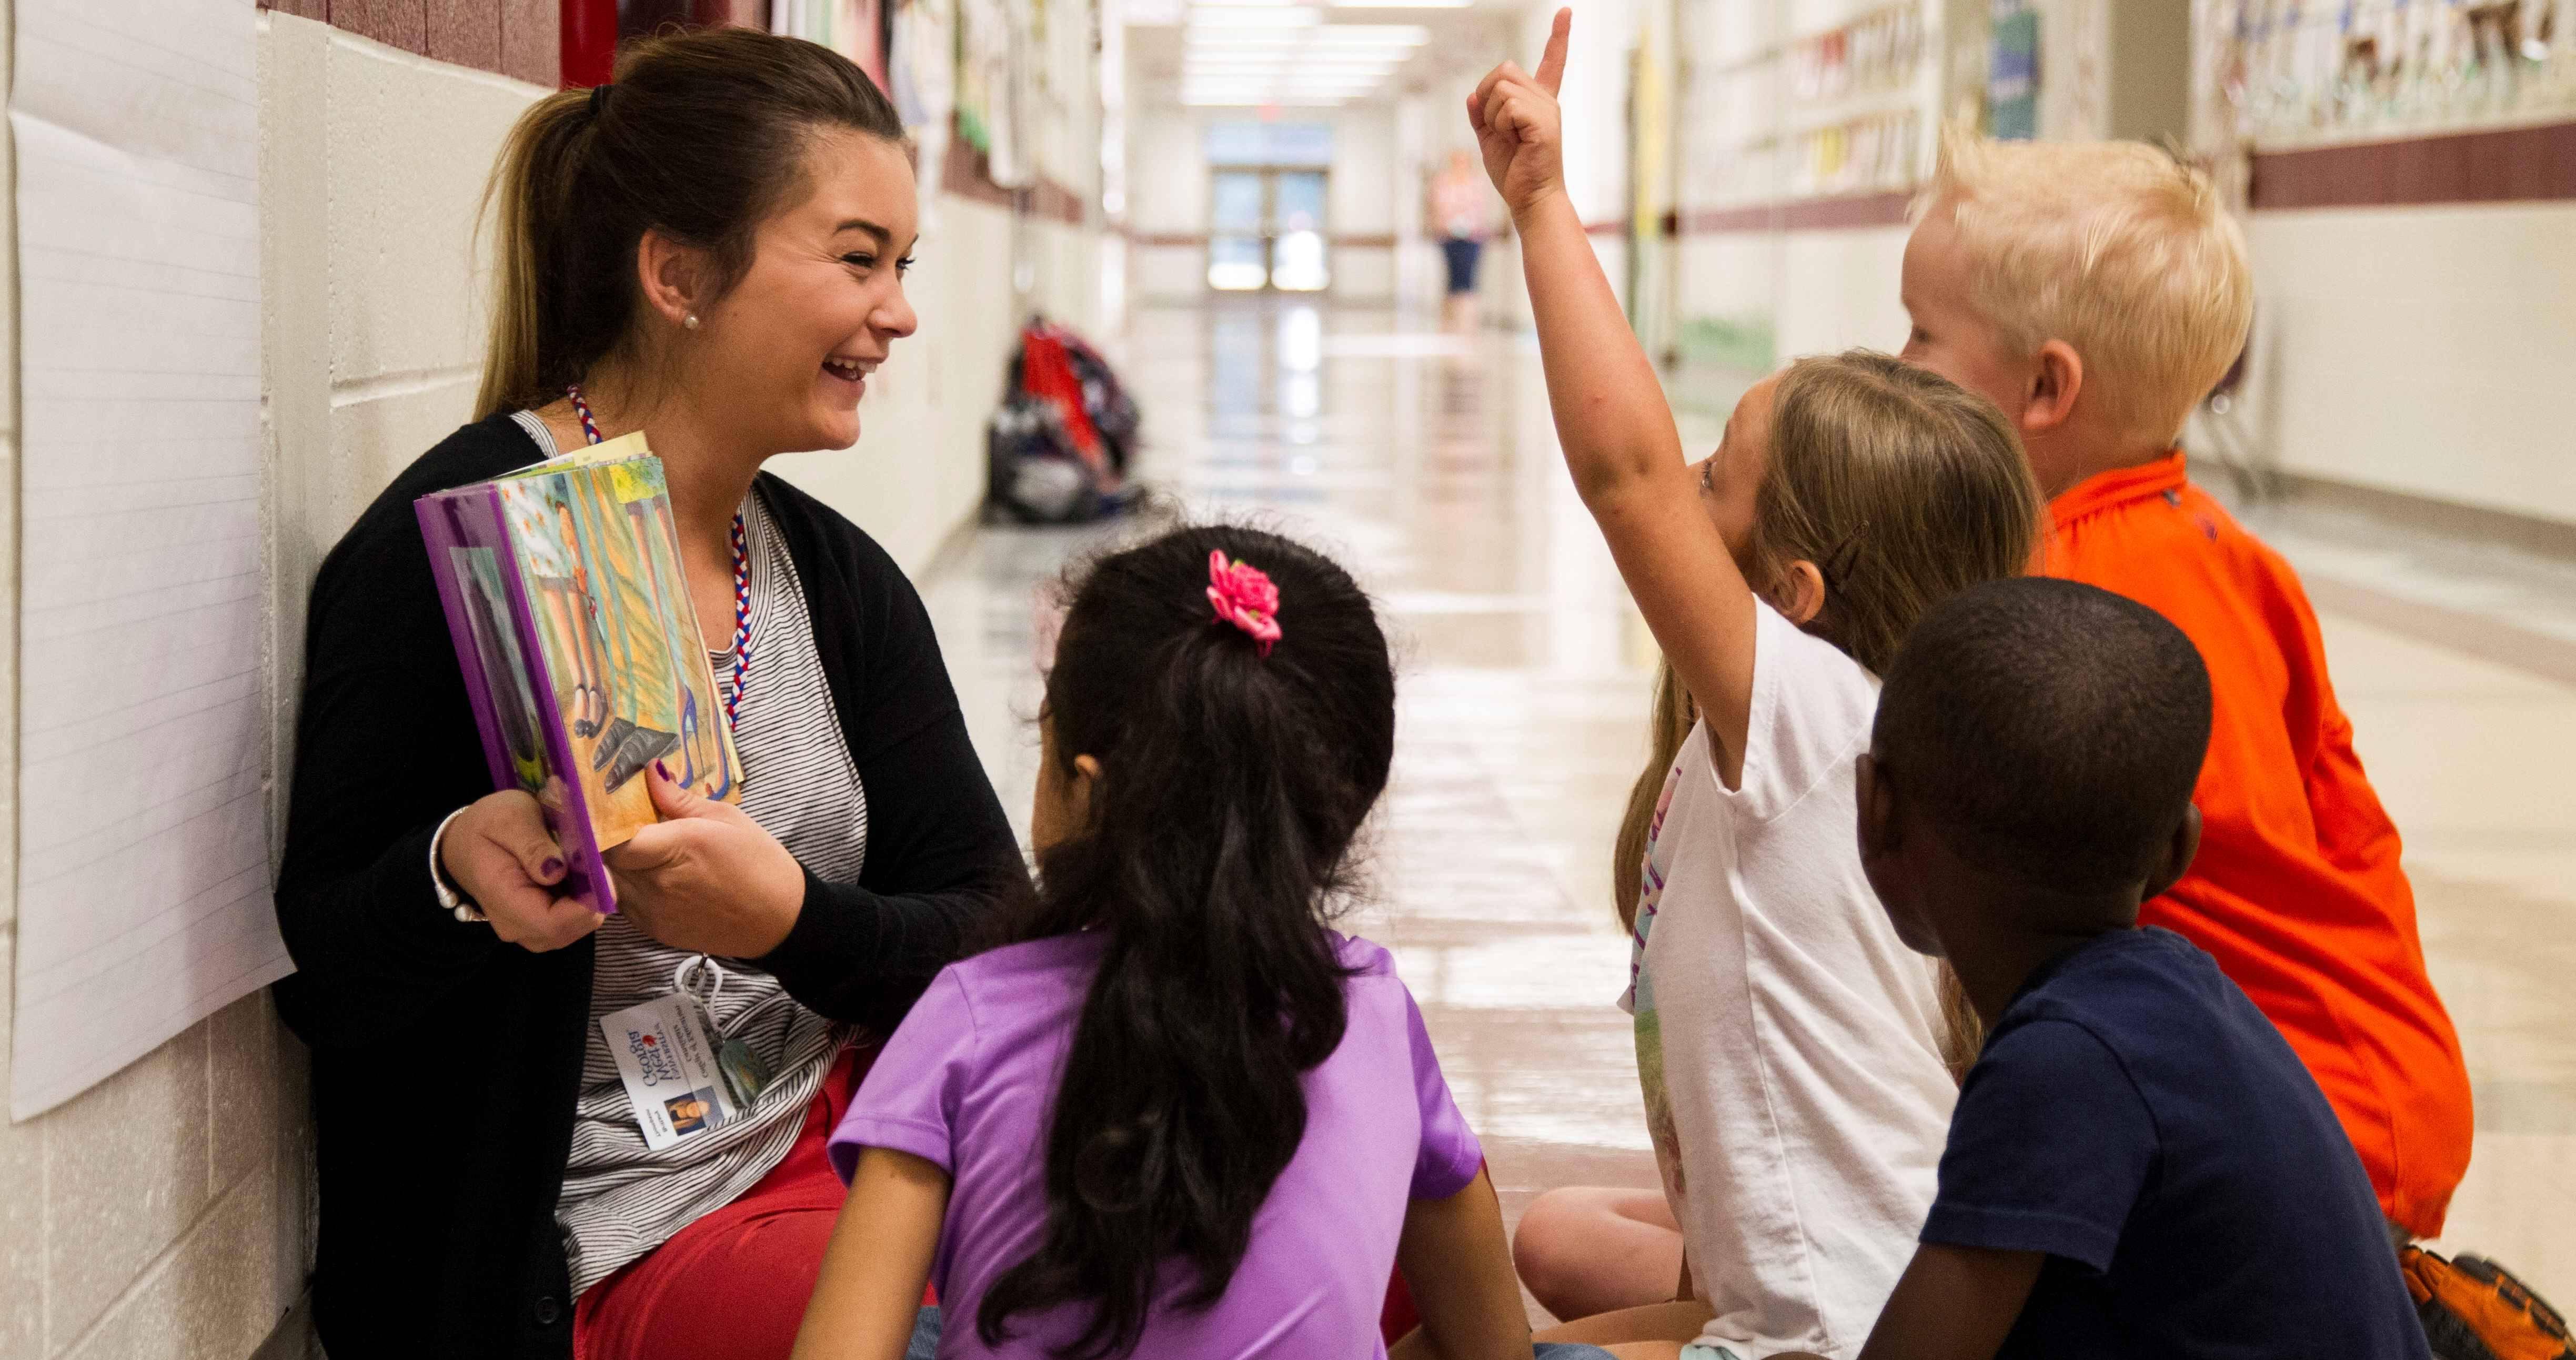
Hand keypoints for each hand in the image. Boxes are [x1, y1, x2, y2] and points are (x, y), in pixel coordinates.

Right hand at [442, 789, 600, 951]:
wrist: (463, 844)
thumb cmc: (486, 826)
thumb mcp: (507, 820)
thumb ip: (532, 845)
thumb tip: (557, 871)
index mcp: (503, 900)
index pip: (553, 924)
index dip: (586, 903)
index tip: (600, 869)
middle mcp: (517, 927)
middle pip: (570, 929)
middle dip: (594, 899)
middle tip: (598, 862)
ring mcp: (528, 930)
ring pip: (577, 928)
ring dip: (591, 900)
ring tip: (587, 865)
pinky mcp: (539, 925)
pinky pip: (572, 922)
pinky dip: (584, 901)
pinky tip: (580, 875)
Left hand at [602, 762, 806, 957]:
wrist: (779, 919)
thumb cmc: (759, 862)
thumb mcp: (726, 818)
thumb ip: (680, 798)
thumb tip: (650, 772)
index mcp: (678, 847)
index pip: (614, 837)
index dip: (603, 823)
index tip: (604, 808)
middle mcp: (659, 883)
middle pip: (606, 859)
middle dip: (605, 841)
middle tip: (614, 823)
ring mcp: (654, 911)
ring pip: (610, 882)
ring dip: (614, 865)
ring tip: (632, 848)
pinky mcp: (654, 931)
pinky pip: (624, 903)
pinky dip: (627, 886)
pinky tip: (648, 874)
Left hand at [1466, 8, 1570, 219]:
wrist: (1530, 200)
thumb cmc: (1514, 173)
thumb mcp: (1490, 139)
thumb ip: (1481, 114)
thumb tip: (1473, 95)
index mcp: (1538, 102)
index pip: (1551, 62)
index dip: (1559, 37)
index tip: (1566, 12)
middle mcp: (1546, 101)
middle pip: (1505, 70)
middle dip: (1487, 95)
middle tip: (1498, 127)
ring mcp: (1547, 109)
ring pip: (1502, 87)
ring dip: (1493, 115)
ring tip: (1510, 138)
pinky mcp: (1544, 121)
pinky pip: (1507, 105)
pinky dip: (1500, 124)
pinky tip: (1515, 142)